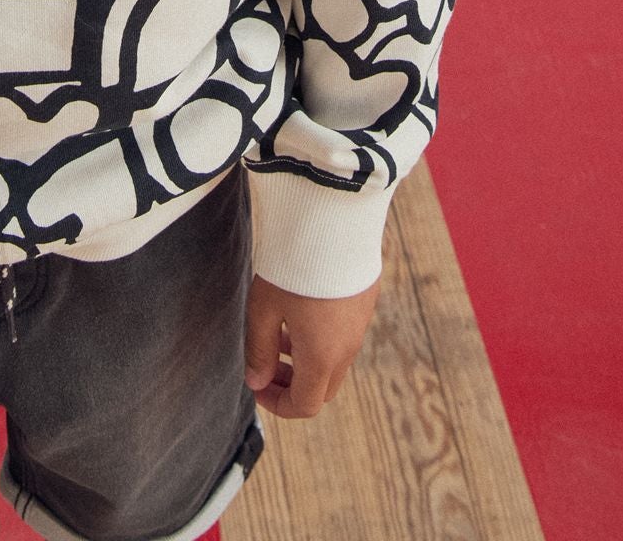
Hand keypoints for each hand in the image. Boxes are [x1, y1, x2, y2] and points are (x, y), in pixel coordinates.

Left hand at [244, 274, 380, 418]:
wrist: (332, 218)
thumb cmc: (292, 264)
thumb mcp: (264, 307)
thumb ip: (259, 350)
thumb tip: (256, 381)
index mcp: (322, 357)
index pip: (305, 405)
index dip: (277, 404)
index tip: (257, 386)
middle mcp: (348, 347)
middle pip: (323, 387)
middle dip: (292, 385)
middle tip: (267, 365)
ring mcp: (361, 323)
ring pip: (335, 361)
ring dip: (306, 360)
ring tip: (279, 334)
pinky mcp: (365, 300)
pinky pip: (345, 335)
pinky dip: (322, 338)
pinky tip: (301, 310)